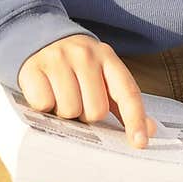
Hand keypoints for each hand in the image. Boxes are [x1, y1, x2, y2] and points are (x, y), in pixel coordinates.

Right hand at [18, 34, 157, 148]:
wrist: (40, 39)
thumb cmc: (77, 68)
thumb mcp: (103, 77)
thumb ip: (124, 104)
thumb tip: (149, 131)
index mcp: (108, 58)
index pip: (127, 92)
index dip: (135, 119)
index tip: (140, 142)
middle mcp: (85, 54)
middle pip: (96, 110)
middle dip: (86, 115)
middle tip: (78, 102)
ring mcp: (58, 58)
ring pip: (69, 110)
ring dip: (64, 113)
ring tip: (60, 97)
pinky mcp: (33, 67)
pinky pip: (43, 104)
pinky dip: (43, 107)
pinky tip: (45, 92)